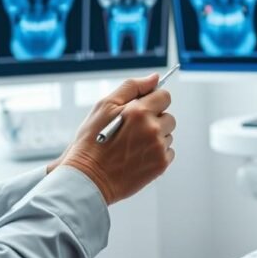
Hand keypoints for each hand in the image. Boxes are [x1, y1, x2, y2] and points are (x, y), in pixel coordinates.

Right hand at [61, 74, 175, 204]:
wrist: (88, 179)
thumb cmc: (91, 143)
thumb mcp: (104, 106)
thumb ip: (132, 87)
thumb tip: (154, 78)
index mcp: (140, 111)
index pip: (164, 96)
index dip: (152, 100)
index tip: (142, 109)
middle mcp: (153, 129)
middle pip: (169, 116)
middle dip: (155, 120)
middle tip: (133, 130)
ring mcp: (158, 148)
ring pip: (168, 135)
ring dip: (156, 137)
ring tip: (132, 145)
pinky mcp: (160, 165)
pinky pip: (168, 152)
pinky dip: (156, 153)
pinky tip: (137, 156)